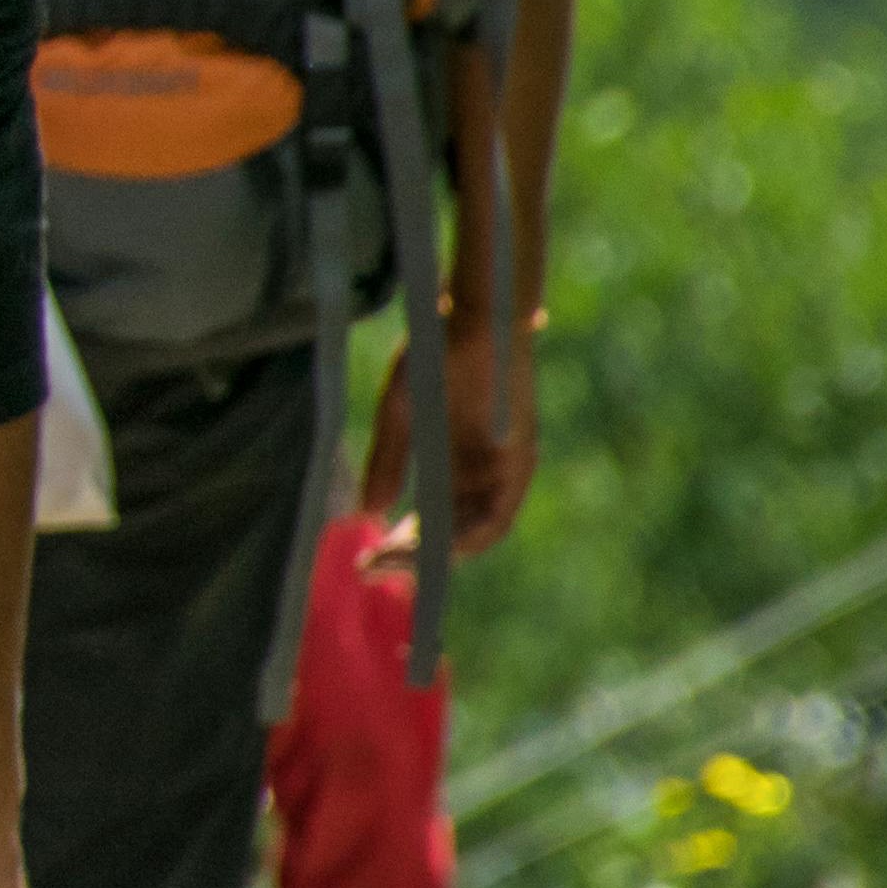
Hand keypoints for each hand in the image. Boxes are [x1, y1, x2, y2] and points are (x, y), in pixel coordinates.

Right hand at [361, 310, 538, 557]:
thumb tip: (367, 514)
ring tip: (400, 563)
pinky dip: (472, 536)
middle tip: (375, 569)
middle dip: (414, 557)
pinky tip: (441, 547)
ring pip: (477, 532)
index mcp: (452, 464)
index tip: (370, 562)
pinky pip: (499, 514)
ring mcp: (502, 470)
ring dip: (440, 554)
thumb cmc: (436, 357)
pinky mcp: (519, 460)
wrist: (475, 318)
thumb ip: (386, 464)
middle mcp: (481, 474)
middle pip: (453, 534)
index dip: (404, 547)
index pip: (433, 522)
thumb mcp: (399, 416)